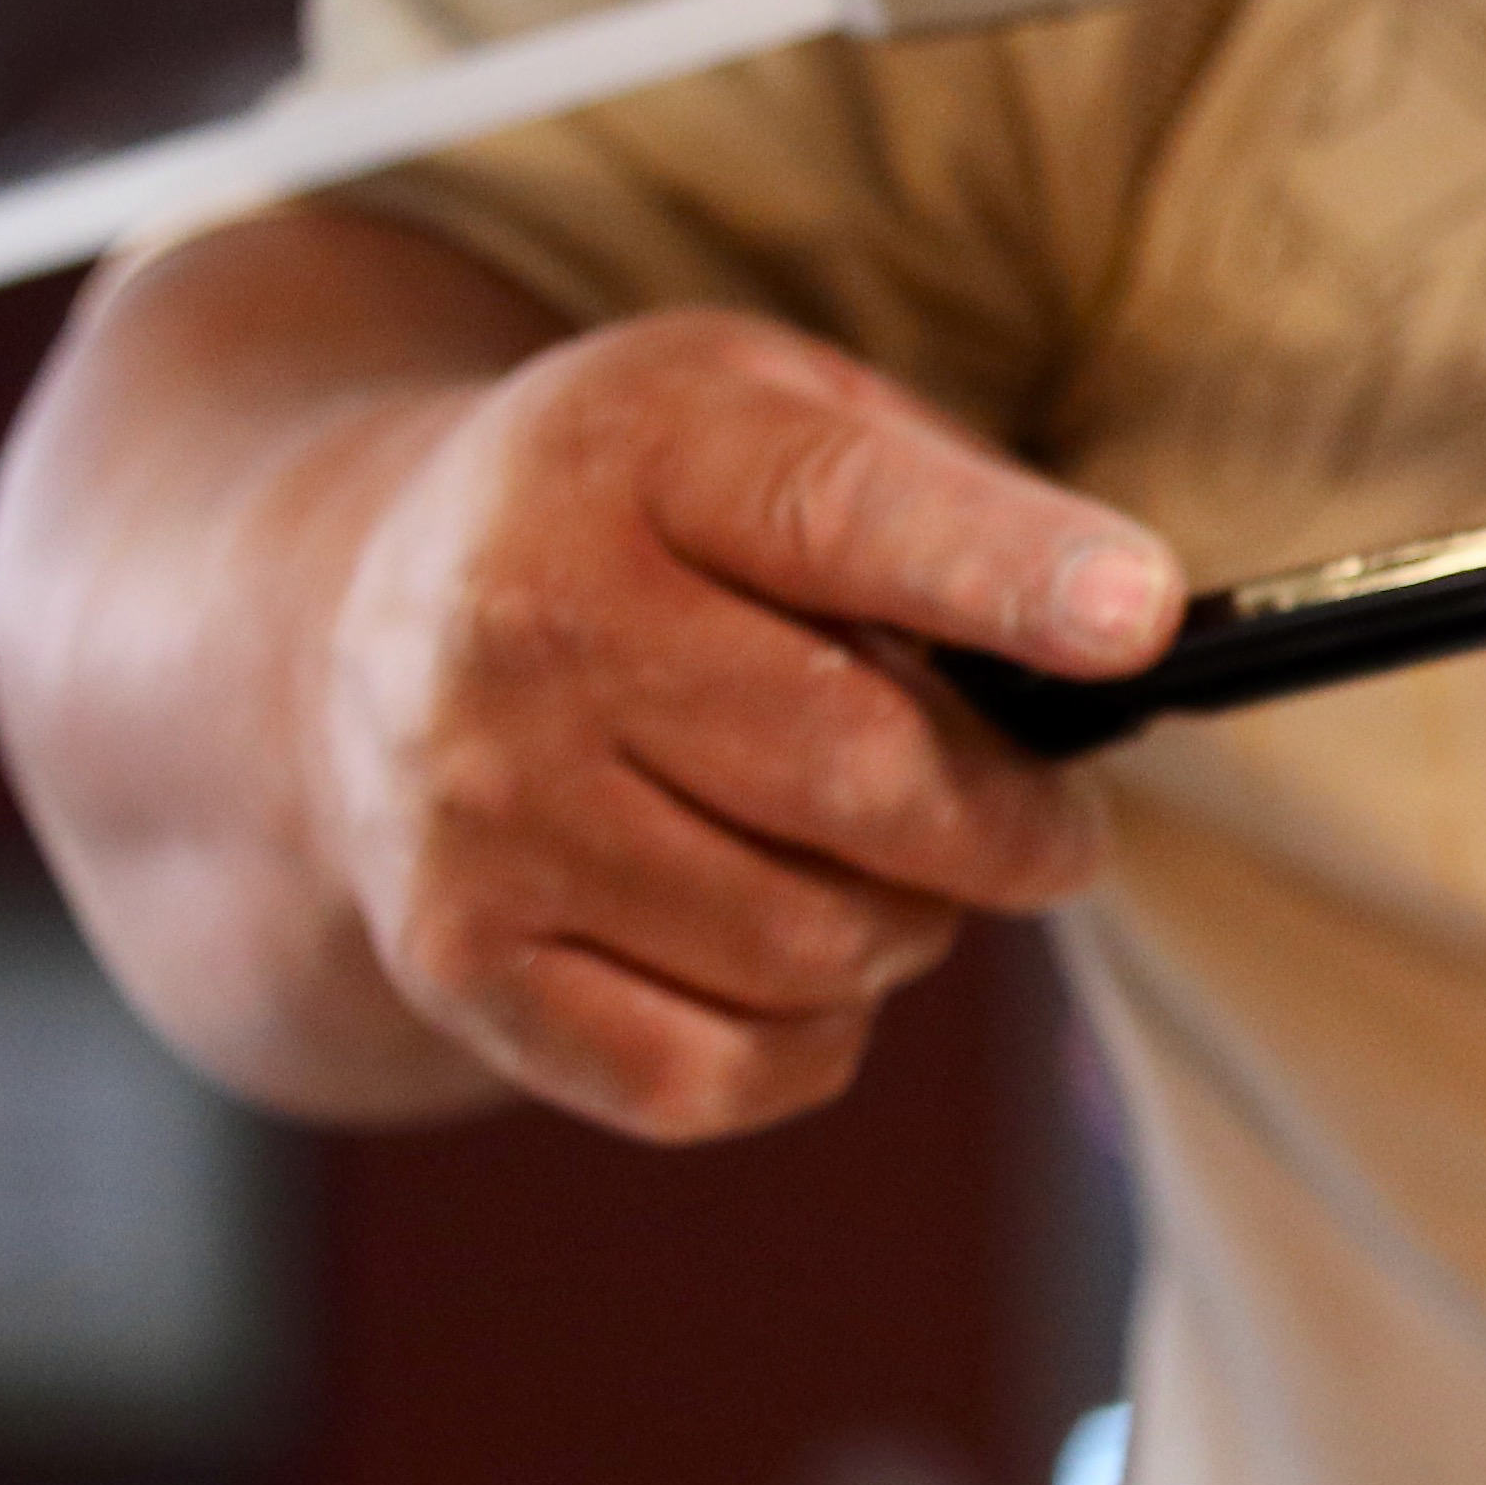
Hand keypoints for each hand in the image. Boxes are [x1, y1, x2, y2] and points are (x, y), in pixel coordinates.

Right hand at [297, 308, 1176, 1141]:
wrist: (346, 621)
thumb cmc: (646, 512)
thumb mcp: (783, 410)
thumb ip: (958, 497)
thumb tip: (1129, 636)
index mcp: (644, 452)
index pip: (853, 518)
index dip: (1011, 574)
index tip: (1139, 620)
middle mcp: (533, 629)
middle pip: (863, 775)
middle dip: (1019, 824)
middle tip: (1055, 829)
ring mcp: (478, 809)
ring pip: (810, 940)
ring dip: (916, 925)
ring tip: (896, 868)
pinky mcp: (456, 957)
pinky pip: (710, 1074)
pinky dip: (813, 1039)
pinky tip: (806, 959)